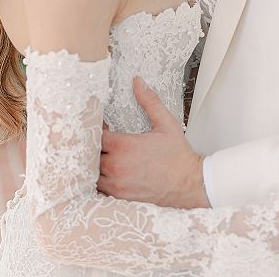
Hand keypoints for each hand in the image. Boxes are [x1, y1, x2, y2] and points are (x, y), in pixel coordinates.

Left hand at [98, 77, 208, 208]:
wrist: (189, 183)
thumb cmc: (177, 155)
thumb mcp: (165, 123)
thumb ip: (149, 100)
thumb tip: (137, 81)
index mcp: (124, 145)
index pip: (95, 135)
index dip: (95, 129)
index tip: (103, 127)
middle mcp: (117, 166)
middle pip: (90, 154)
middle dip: (93, 146)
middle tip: (102, 142)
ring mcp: (117, 184)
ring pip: (91, 172)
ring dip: (94, 164)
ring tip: (104, 157)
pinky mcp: (120, 197)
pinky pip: (99, 189)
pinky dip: (99, 181)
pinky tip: (108, 173)